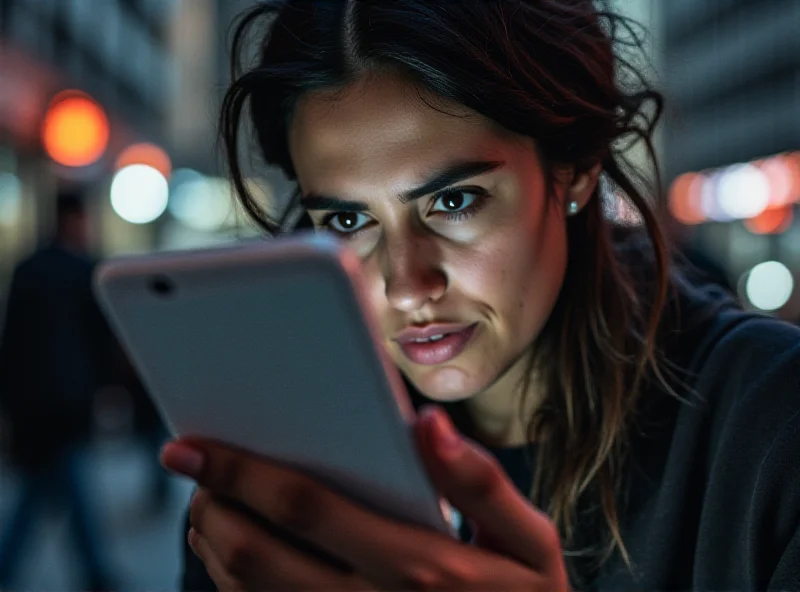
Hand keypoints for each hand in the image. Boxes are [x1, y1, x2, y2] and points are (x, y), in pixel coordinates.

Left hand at [161, 406, 567, 590]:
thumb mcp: (530, 544)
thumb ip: (481, 482)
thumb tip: (428, 424)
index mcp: (418, 568)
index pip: (306, 506)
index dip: (240, 471)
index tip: (191, 444)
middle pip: (256, 553)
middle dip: (209, 502)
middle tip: (184, 462)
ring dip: (213, 542)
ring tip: (206, 500)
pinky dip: (232, 584)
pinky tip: (232, 550)